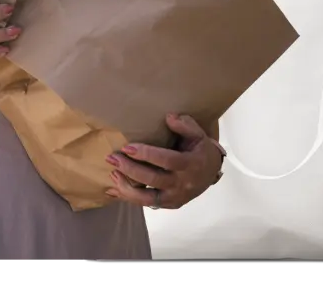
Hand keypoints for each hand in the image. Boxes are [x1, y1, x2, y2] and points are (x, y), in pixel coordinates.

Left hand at [105, 113, 223, 209]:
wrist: (211, 172)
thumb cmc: (200, 149)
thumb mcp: (198, 134)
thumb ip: (184, 125)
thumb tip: (168, 117)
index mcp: (190, 164)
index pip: (167, 160)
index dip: (147, 155)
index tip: (127, 147)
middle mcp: (182, 183)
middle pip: (154, 180)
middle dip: (131, 170)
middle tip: (112, 158)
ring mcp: (176, 197)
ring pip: (148, 199)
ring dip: (127, 188)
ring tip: (112, 175)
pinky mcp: (170, 204)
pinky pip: (147, 204)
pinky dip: (129, 198)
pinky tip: (114, 190)